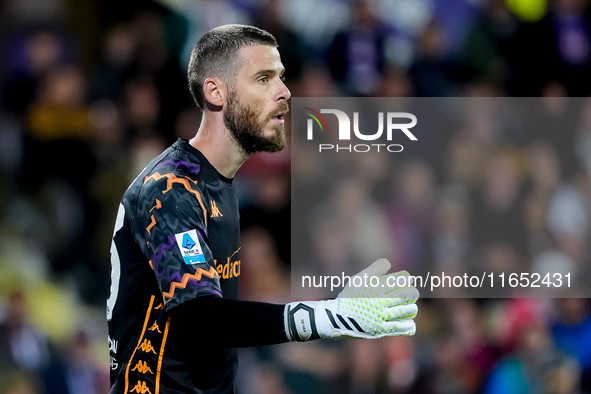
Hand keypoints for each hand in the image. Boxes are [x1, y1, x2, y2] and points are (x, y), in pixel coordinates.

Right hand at [285, 259, 418, 340]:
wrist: (337, 319)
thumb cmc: (349, 297)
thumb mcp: (358, 279)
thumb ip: (374, 269)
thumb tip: (388, 263)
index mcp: (375, 287)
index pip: (399, 280)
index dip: (407, 279)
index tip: (408, 280)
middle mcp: (379, 301)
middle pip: (406, 294)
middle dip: (412, 293)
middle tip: (413, 293)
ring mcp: (380, 316)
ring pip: (406, 311)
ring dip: (412, 308)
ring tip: (411, 308)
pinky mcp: (381, 330)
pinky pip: (401, 327)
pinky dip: (408, 325)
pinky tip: (410, 322)